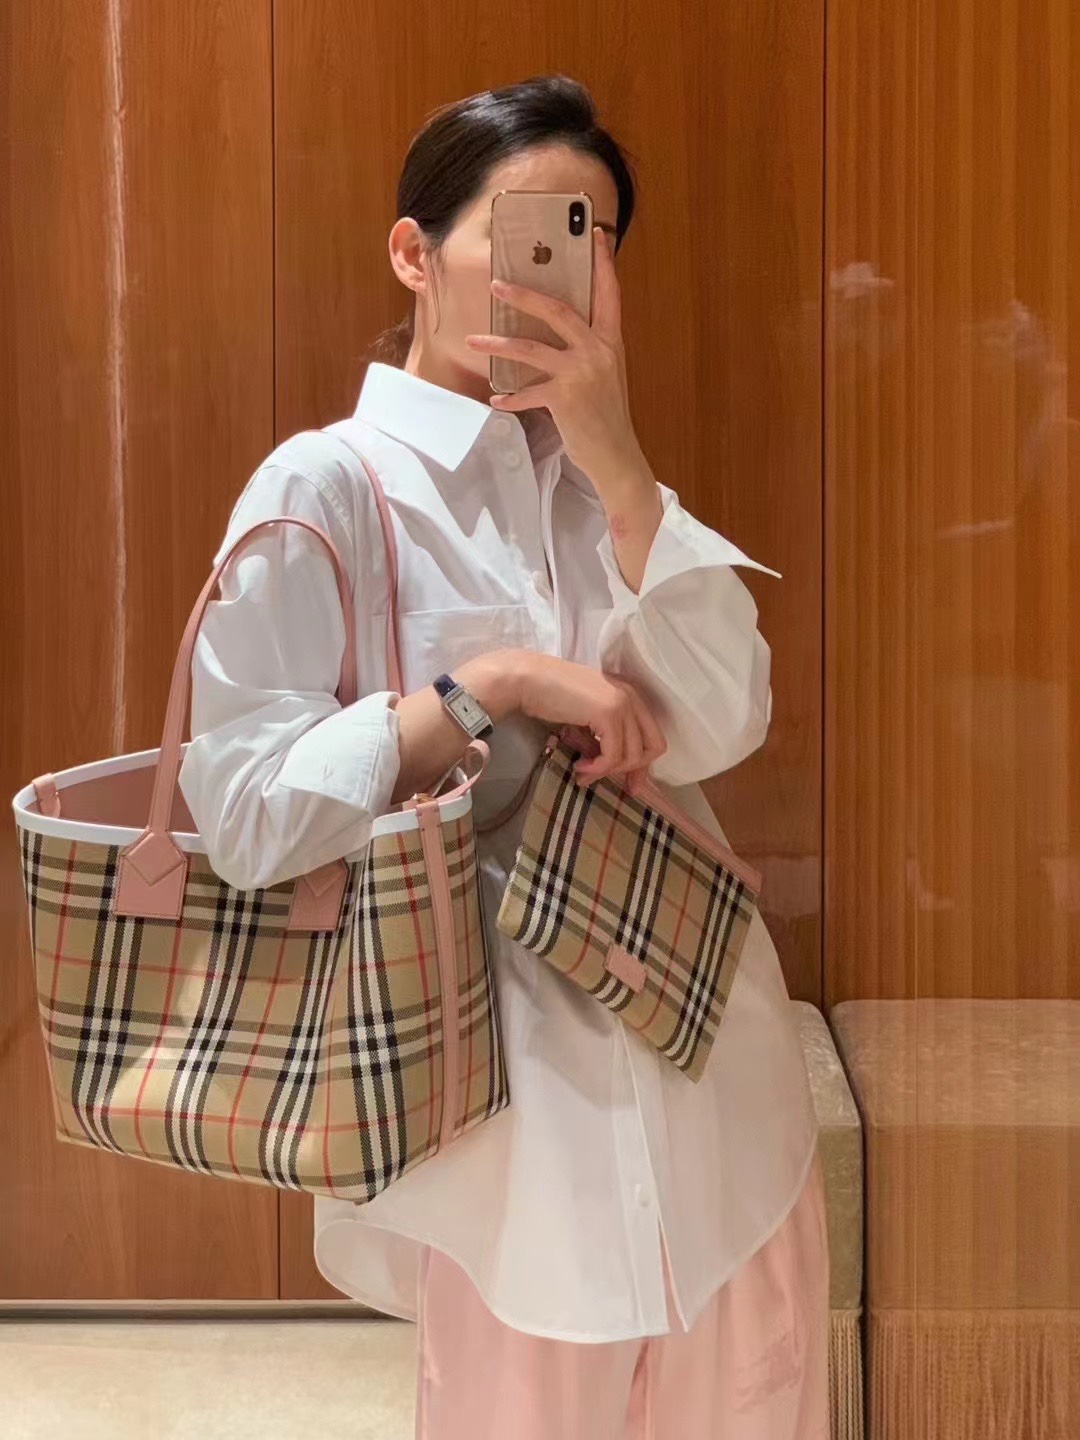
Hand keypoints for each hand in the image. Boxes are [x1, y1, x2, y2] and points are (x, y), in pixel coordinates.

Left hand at [464, 227, 644, 489]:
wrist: (616, 455)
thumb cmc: (606, 416)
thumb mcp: (605, 375)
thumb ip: (589, 350)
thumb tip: (561, 332)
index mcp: (610, 342)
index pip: (609, 294)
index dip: (603, 264)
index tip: (596, 234)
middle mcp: (598, 352)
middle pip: (559, 310)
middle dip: (525, 295)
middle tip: (497, 284)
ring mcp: (581, 374)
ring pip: (532, 348)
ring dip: (499, 343)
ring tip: (474, 339)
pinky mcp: (565, 399)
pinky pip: (528, 392)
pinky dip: (510, 396)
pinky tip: (496, 399)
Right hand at [515, 652, 666, 784]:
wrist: (527, 679)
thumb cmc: (550, 696)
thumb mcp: (587, 717)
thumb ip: (605, 737)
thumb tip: (612, 768)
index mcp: (630, 694)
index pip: (653, 737)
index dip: (643, 764)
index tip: (629, 784)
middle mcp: (632, 696)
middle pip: (652, 748)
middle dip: (630, 771)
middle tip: (603, 779)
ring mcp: (622, 703)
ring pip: (631, 756)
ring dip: (606, 771)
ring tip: (582, 771)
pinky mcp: (608, 713)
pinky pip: (613, 756)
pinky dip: (597, 768)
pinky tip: (579, 766)